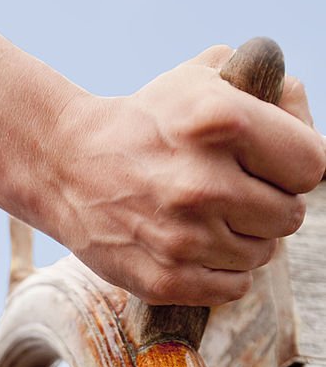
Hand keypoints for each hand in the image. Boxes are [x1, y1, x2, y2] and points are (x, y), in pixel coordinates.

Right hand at [51, 46, 325, 305]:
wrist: (65, 165)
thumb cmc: (146, 122)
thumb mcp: (202, 79)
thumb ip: (265, 87)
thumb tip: (299, 114)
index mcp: (223, 121)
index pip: (312, 165)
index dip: (295, 167)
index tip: (271, 167)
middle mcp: (204, 183)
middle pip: (289, 216)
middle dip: (269, 204)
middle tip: (235, 194)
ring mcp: (183, 238)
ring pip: (262, 255)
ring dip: (243, 239)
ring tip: (206, 218)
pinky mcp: (165, 279)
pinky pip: (233, 287)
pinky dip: (222, 271)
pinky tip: (196, 247)